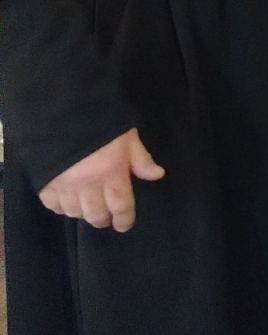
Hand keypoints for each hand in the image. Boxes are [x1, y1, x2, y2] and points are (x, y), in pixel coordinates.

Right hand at [39, 128, 164, 232]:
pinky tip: (65, 202)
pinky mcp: (44, 182)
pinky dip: (60, 207)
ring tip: (87, 207)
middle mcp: (88, 186)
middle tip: (106, 217)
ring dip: (82, 213)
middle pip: (96, 215)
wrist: (60, 109)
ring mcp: (64, 186)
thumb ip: (140, 158)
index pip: (121, 205)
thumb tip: (157, 175)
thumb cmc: (100, 119)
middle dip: (103, 219)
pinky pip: (52, 205)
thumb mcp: (127, 135)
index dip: (124, 219)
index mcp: (111, 174)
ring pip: (74, 213)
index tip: (124, 225)